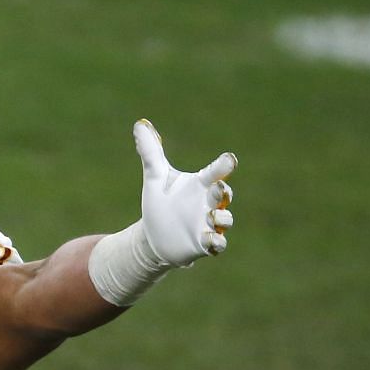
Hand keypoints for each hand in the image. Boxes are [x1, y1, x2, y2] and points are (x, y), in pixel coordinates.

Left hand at [132, 120, 234, 266]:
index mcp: (200, 184)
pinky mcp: (203, 244)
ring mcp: (208, 224)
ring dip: (221, 217)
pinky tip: (208, 240)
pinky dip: (216, 242)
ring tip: (211, 215)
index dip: (223, 166)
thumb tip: (139, 124)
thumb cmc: (161, 202)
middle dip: (222, 191)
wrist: (154, 236)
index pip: (216, 172)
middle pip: (223, 194)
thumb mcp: (155, 178)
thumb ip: (151, 152)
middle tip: (217, 188)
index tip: (229, 159)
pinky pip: (217, 244)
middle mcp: (208, 203)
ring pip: (225, 220)